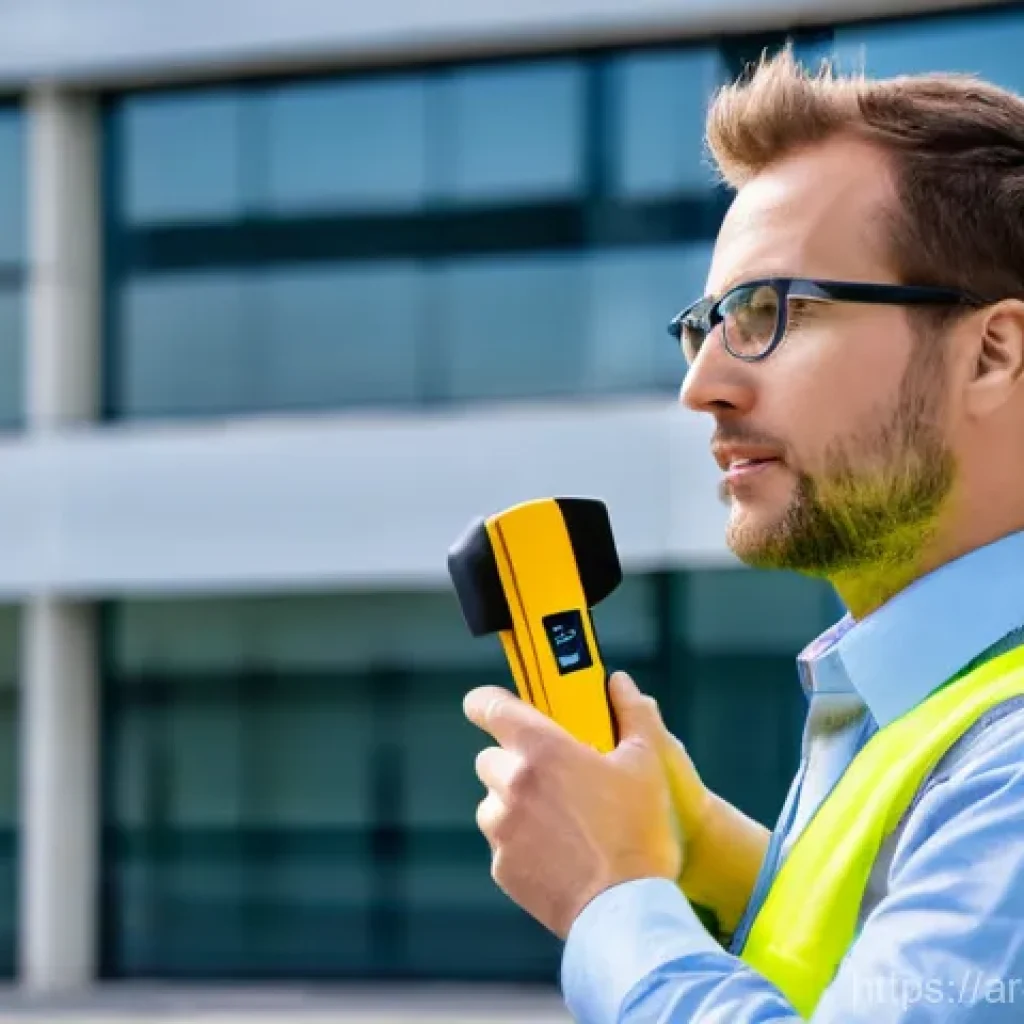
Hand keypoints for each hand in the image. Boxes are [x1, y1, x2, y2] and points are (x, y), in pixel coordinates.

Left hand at [464, 671, 680, 938]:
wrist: (626, 910)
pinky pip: (502, 842)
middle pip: (490, 757)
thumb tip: (621, 684)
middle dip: (514, 761)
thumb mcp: (647, 764)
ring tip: (559, 819)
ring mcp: (502, 828)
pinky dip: (521, 842)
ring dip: (514, 803)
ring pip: (493, 801)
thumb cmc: (639, 833)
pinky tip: (557, 851)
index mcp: (542, 750)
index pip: (488, 706)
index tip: (490, 705)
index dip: (486, 702)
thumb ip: (633, 715)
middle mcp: (512, 783)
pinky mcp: (502, 866)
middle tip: (552, 775)